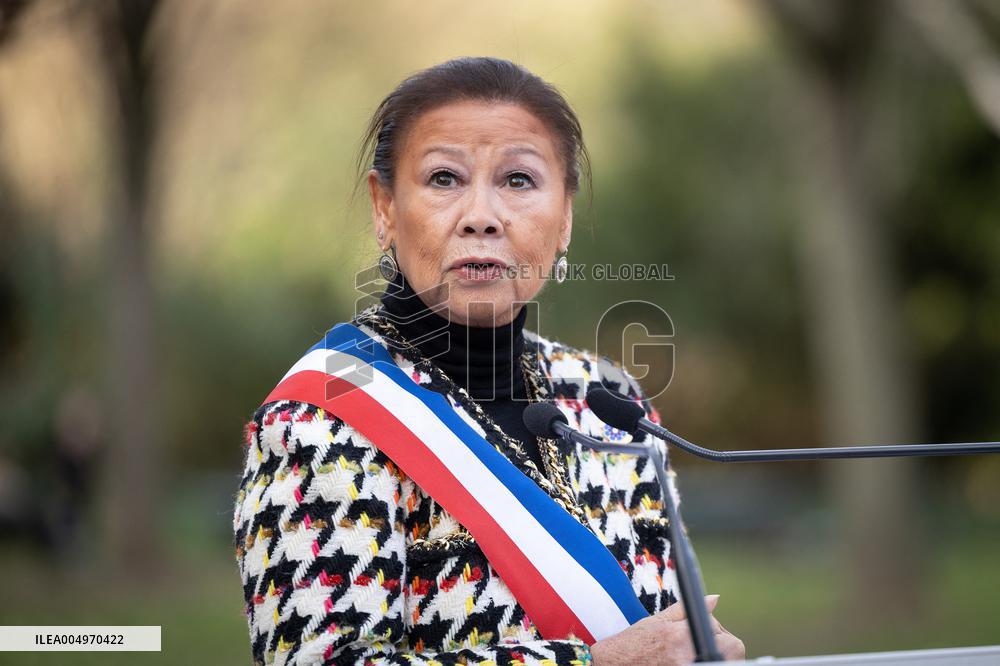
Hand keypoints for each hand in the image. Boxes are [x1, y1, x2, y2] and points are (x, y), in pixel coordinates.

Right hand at [589, 595, 745, 664]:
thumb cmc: (632, 644)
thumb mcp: (657, 622)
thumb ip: (687, 610)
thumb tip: (714, 599)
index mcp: (682, 637)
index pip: (726, 638)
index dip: (718, 634)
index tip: (706, 633)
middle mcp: (688, 658)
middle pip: (731, 653)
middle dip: (720, 646)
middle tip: (696, 645)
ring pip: (720, 661)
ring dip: (711, 655)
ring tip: (686, 654)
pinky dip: (702, 662)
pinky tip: (683, 660)